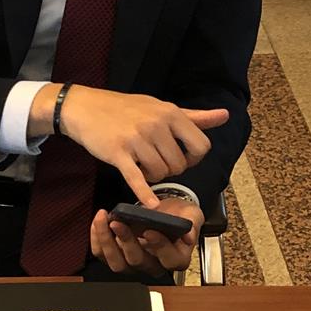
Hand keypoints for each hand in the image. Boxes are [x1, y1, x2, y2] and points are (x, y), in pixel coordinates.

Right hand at [48, 85, 227, 204]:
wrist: (85, 108)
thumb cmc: (126, 108)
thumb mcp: (161, 107)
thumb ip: (195, 116)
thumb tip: (225, 115)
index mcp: (171, 113)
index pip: (201, 146)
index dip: (194, 158)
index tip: (183, 158)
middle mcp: (156, 125)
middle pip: (180, 165)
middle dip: (170, 169)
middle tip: (156, 162)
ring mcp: (137, 140)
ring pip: (160, 173)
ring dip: (153, 176)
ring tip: (141, 165)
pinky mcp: (119, 154)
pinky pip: (137, 179)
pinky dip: (145, 193)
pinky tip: (151, 203)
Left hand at [89, 199, 203, 277]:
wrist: (165, 211)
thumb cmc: (178, 215)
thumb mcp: (191, 214)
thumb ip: (192, 223)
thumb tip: (189, 235)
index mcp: (176, 258)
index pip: (169, 259)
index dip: (159, 247)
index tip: (150, 231)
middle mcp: (154, 265)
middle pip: (138, 261)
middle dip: (126, 241)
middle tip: (118, 222)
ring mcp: (134, 263)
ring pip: (117, 263)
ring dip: (107, 242)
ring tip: (103, 220)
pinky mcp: (117, 256)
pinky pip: (102, 255)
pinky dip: (97, 238)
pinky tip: (99, 222)